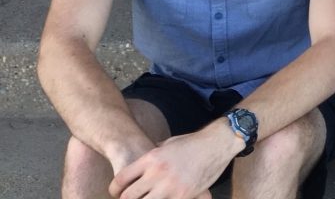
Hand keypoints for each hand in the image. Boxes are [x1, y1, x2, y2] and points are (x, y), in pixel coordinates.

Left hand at [109, 129, 229, 198]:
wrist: (218, 143)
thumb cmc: (192, 142)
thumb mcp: (167, 144)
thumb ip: (152, 157)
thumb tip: (141, 167)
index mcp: (151, 158)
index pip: (121, 179)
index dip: (114, 189)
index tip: (116, 193)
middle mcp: (157, 173)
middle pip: (129, 197)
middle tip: (130, 198)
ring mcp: (170, 186)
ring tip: (146, 197)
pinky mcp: (183, 195)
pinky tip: (164, 197)